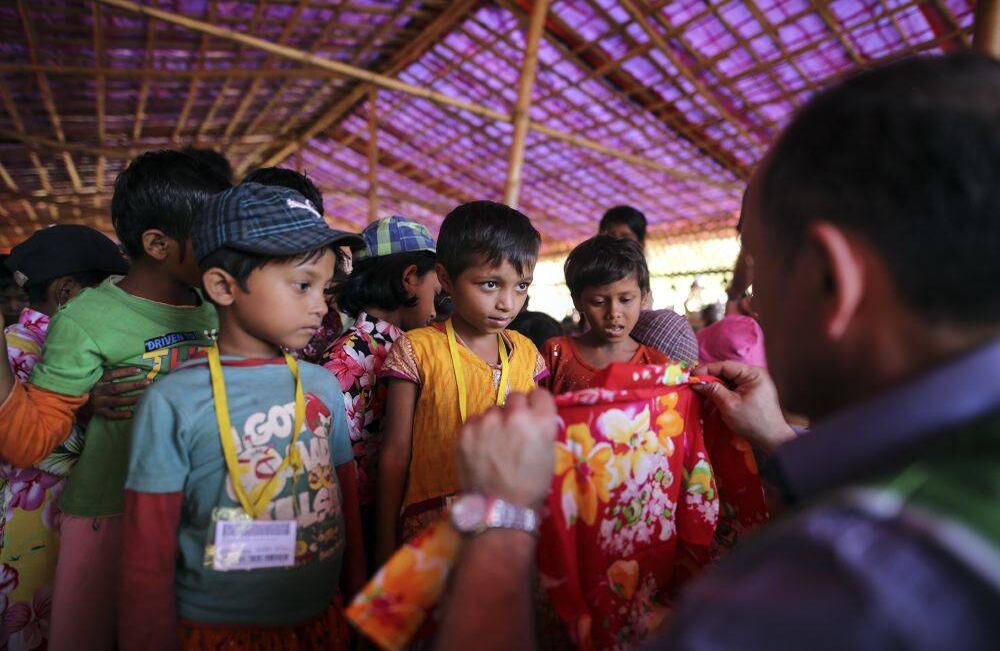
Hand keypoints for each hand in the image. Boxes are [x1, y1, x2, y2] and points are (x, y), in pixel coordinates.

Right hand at [88, 367, 149, 419]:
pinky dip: (121, 414)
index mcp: (97, 380)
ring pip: (116, 401)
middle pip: (117, 387)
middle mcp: (97, 391)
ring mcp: (98, 403)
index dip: (125, 371)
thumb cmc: (93, 387)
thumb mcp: (98, 378)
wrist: (76, 401)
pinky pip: (111, 414)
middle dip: (133, 385)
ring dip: (131, 399)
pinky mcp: (98, 412)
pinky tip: (131, 413)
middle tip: (148, 383)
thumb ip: (110, 374)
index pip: (112, 373)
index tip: (139, 370)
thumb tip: (132, 368)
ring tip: (144, 397)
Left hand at [458, 389, 557, 508]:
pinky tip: (481, 450)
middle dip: (515, 411)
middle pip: (516, 397)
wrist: (498, 510)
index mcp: (541, 422)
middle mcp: (515, 415)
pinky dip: (478, 431)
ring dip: (495, 422)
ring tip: (494, 446)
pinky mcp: (466, 430)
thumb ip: (540, 429)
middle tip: (513, 432)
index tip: (533, 415)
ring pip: (493, 410)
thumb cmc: (530, 487)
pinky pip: (474, 421)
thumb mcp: (547, 455)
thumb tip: (531, 416)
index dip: (536, 405)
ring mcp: (488, 421)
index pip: (540, 394)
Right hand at [692, 361, 795, 455]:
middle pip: (726, 372)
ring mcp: (753, 384)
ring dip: (715, 385)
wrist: (771, 439)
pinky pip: (733, 387)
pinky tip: (712, 397)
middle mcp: (754, 375)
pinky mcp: (751, 392)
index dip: (706, 370)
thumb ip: (713, 390)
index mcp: (753, 374)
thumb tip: (696, 382)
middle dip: (710, 378)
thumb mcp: (729, 405)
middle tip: (693, 384)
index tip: (691, 376)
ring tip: (700, 390)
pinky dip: (722, 391)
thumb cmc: (752, 422)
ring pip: (728, 380)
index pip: (725, 366)